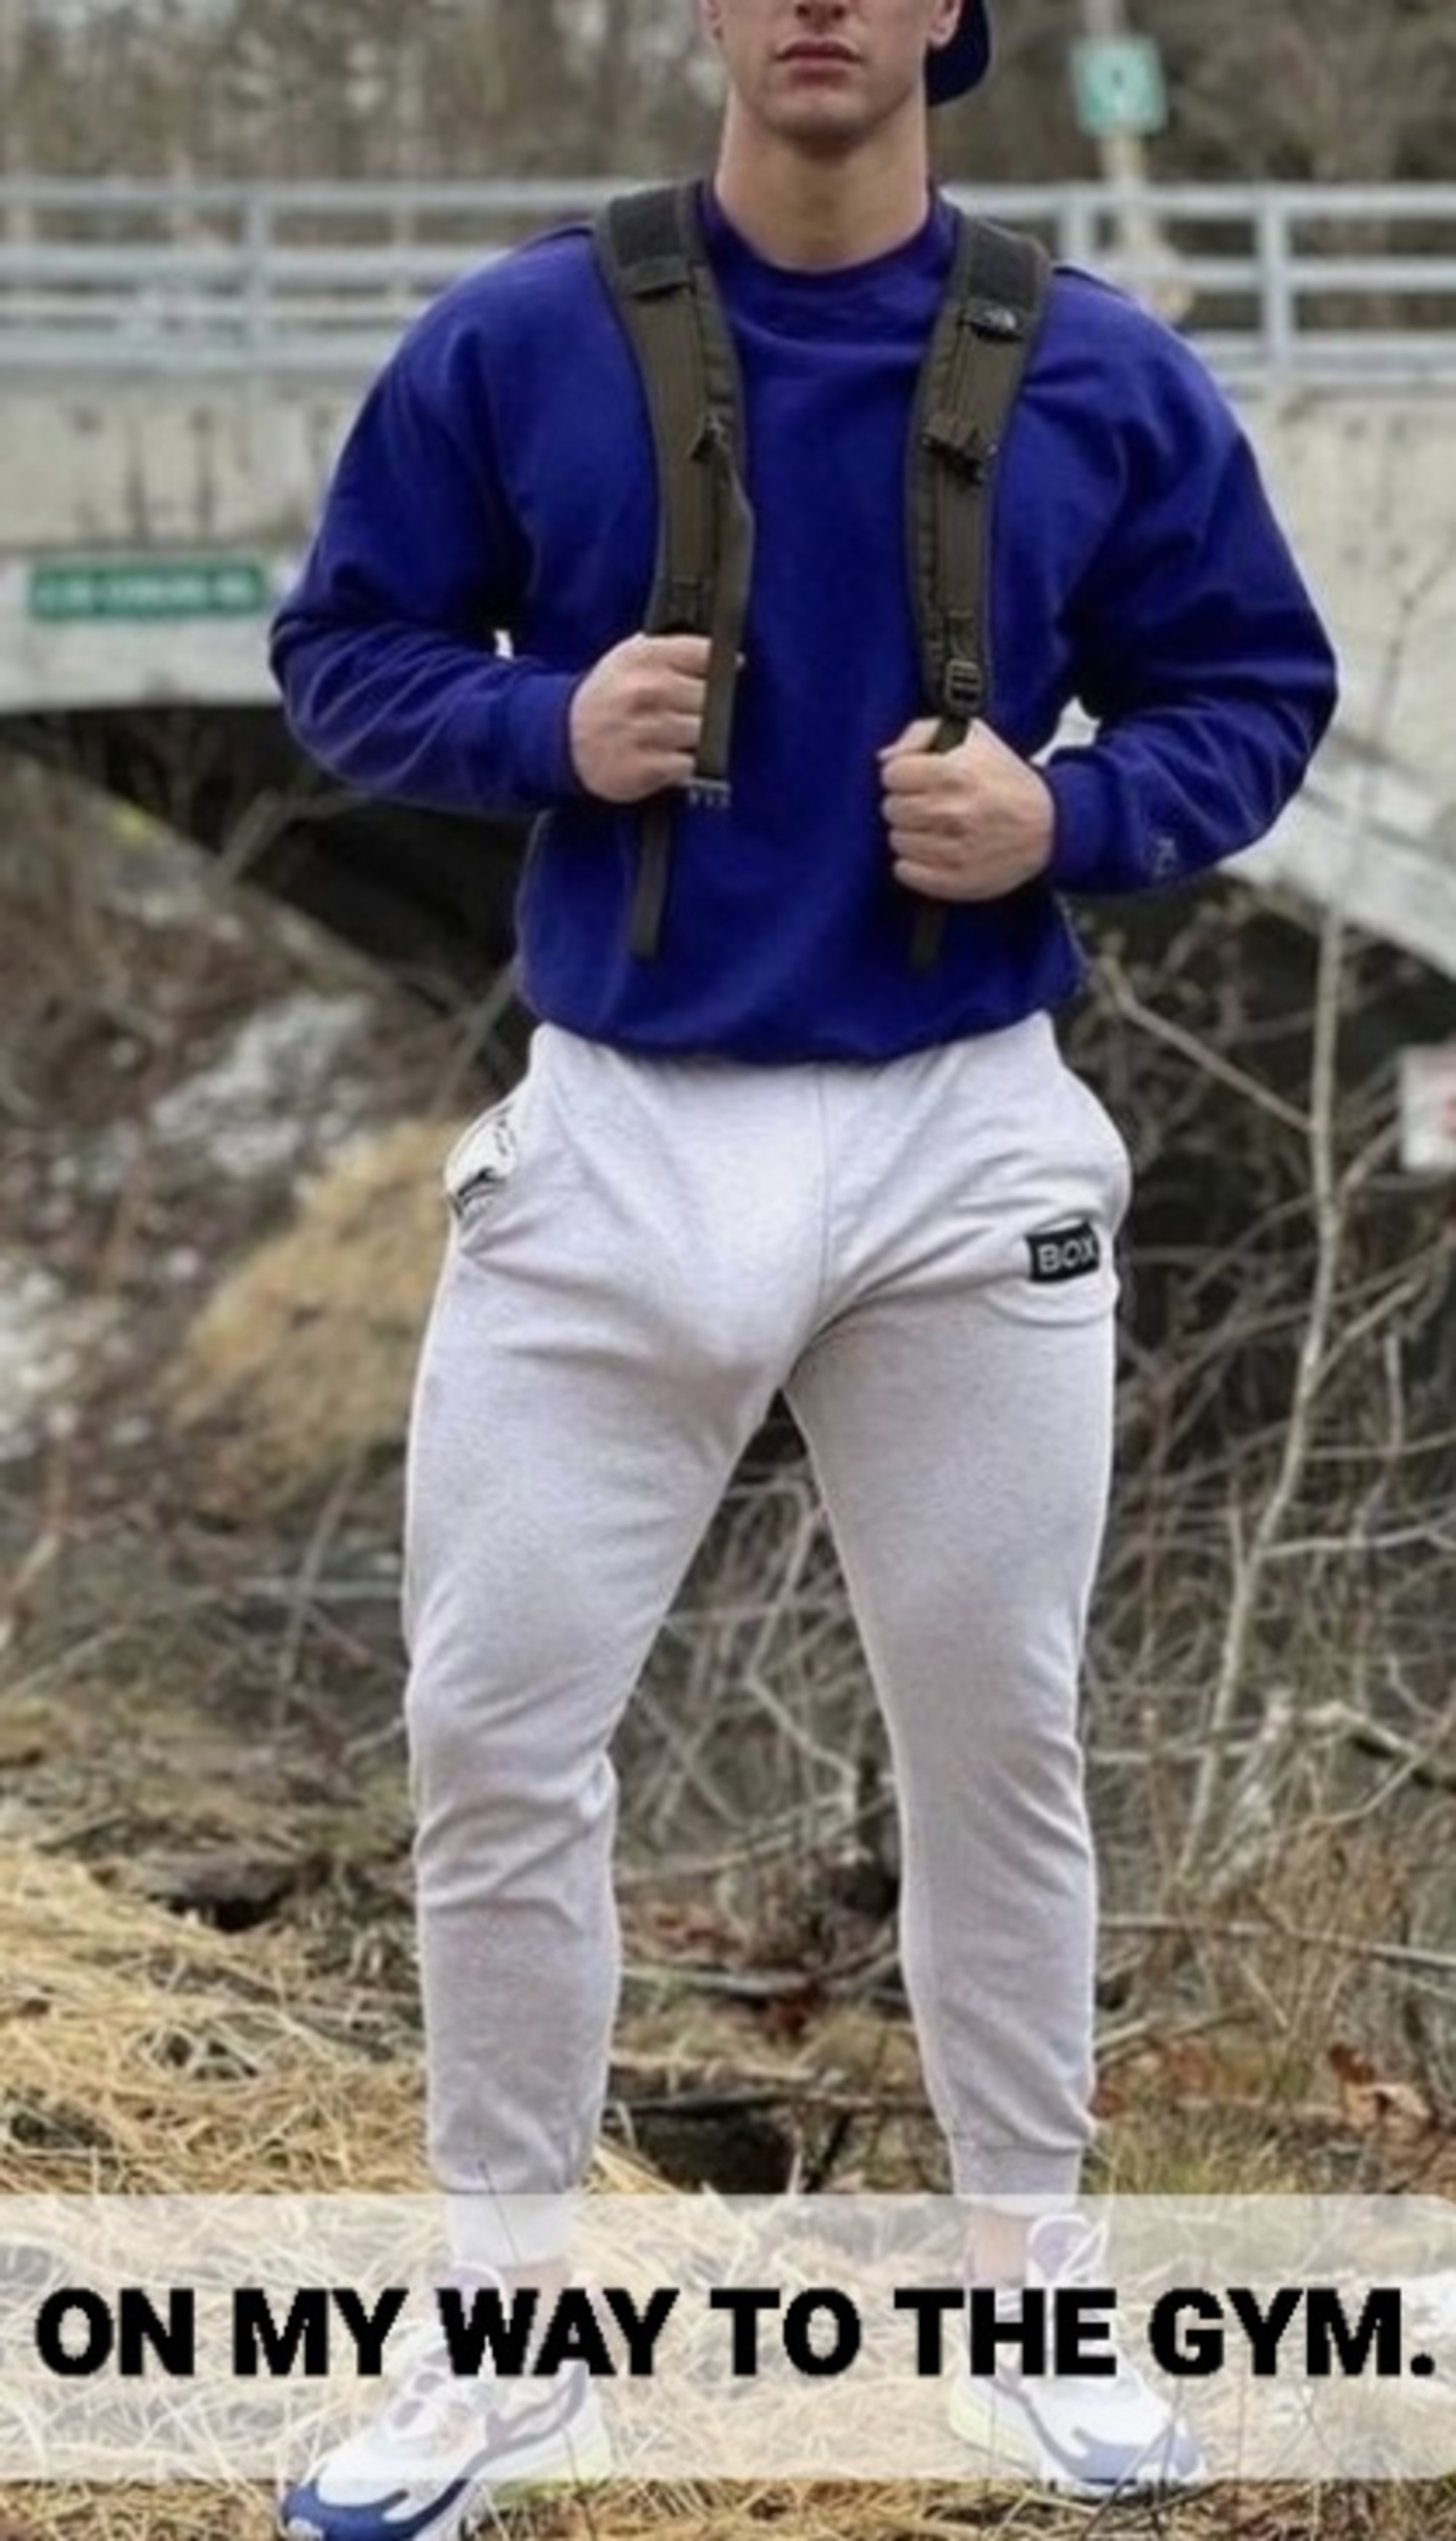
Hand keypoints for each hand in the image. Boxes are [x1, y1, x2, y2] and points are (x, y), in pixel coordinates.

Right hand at [568, 632, 710, 802]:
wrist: (564, 738)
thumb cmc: (607, 696)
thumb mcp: (627, 658)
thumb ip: (670, 649)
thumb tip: (721, 650)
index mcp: (642, 657)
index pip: (704, 653)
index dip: (721, 663)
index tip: (729, 669)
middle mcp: (642, 690)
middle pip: (707, 696)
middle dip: (702, 705)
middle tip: (685, 711)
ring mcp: (642, 730)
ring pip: (700, 732)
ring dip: (692, 737)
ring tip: (672, 735)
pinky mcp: (642, 767)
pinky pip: (687, 765)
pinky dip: (682, 764)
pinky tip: (665, 756)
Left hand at [879, 717, 1053, 900]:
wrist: (1048, 825)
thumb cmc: (1006, 780)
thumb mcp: (972, 736)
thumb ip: (922, 733)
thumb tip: (885, 758)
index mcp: (954, 772)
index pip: (891, 775)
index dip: (903, 775)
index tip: (917, 779)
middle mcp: (952, 812)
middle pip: (891, 809)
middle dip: (906, 804)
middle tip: (928, 805)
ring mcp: (954, 850)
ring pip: (897, 841)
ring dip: (911, 834)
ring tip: (935, 828)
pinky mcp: (955, 880)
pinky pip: (906, 872)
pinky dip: (914, 864)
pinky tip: (933, 852)